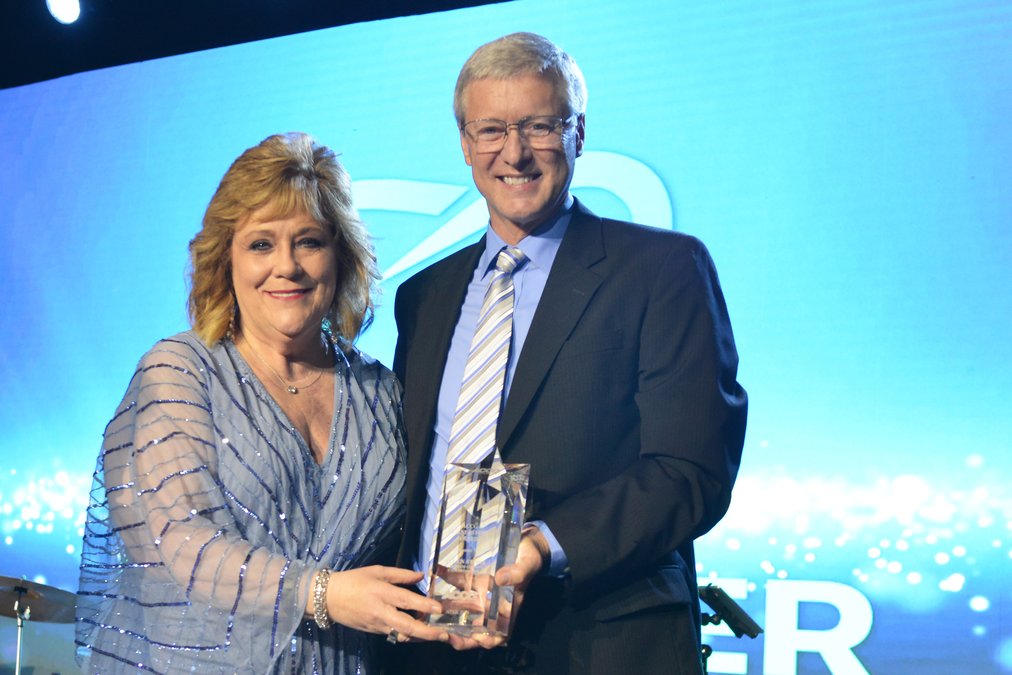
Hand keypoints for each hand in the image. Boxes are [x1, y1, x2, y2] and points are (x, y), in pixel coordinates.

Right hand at [325, 565, 448, 642]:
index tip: (440, 608)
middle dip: (428, 632)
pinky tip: (419, 632)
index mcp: (382, 592)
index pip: (407, 600)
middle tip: (444, 635)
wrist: (328, 598)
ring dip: (420, 636)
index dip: (424, 605)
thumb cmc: (354, 580)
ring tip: (437, 634)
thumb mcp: (377, 571)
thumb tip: (421, 575)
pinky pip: (394, 635)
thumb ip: (400, 574)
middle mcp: (381, 611)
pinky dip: (408, 634)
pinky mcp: (374, 632)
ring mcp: (377, 624)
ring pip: (402, 634)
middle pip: (407, 625)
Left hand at [447, 529, 547, 650]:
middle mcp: (494, 605)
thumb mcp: (527, 565)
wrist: (527, 543)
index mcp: (509, 609)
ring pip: (463, 608)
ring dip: (448, 609)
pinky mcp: (476, 580)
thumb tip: (500, 579)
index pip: (498, 634)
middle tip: (444, 633)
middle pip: (476, 627)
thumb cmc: (531, 558)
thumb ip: (517, 573)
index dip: (487, 641)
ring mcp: (483, 593)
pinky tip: (438, 570)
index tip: (475, 640)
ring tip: (433, 607)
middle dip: (459, 633)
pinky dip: (449, 578)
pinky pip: (461, 583)